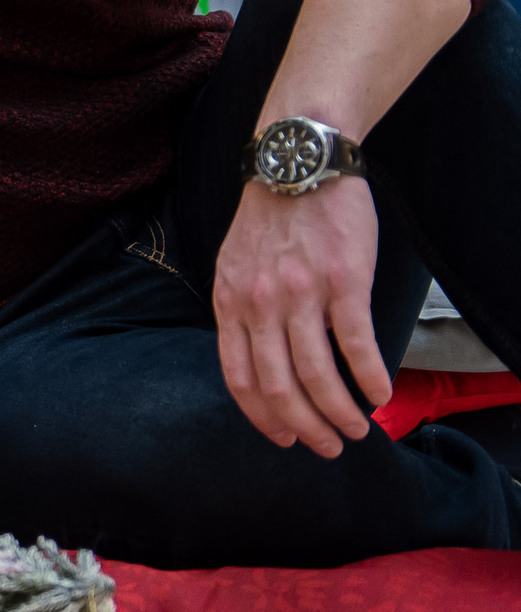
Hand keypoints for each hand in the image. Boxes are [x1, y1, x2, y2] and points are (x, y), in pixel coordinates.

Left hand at [213, 176, 388, 456]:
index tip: (284, 438)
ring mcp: (302, 294)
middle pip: (280, 386)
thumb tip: (256, 360)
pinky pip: (357, 345)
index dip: (263, 417)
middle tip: (329, 447)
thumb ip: (241, 310)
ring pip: (319, 374)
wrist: (299, 164)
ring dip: (341, 413)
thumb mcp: (233, 265)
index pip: (239, 378)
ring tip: (359, 429)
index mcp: (229, 303)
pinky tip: (381, 395)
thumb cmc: (270, 217)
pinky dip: (371, 378)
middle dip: (306, 427)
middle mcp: (260, 304)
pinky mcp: (344, 282)